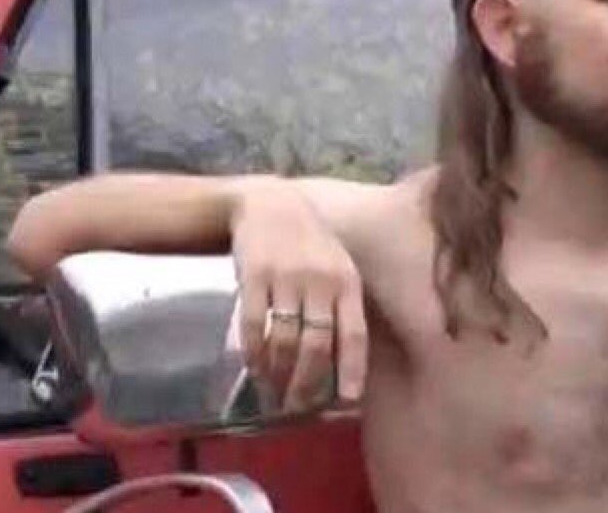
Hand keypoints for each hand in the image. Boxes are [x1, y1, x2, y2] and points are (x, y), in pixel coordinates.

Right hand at [230, 178, 366, 411]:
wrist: (268, 202)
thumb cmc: (309, 242)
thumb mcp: (337, 265)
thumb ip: (343, 306)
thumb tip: (343, 364)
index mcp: (346, 280)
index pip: (354, 334)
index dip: (351, 371)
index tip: (347, 402)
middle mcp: (319, 280)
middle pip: (317, 346)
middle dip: (308, 384)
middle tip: (298, 405)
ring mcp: (285, 277)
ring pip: (285, 341)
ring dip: (279, 373)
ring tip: (275, 391)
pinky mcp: (253, 275)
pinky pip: (254, 326)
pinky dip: (254, 353)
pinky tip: (255, 367)